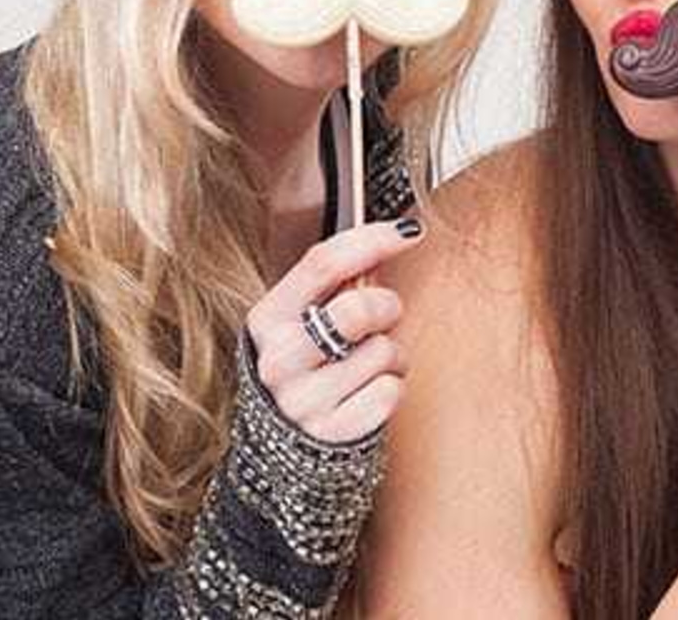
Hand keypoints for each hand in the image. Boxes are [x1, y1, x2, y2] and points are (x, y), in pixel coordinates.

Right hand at [245, 218, 424, 442]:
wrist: (291, 444)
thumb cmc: (313, 365)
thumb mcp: (307, 318)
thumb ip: (339, 280)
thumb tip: (400, 233)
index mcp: (266, 319)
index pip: (322, 262)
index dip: (374, 240)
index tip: (410, 233)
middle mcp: (277, 361)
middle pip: (357, 309)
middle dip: (386, 308)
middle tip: (383, 319)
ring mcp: (300, 402)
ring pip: (383, 353)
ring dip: (392, 356)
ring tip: (369, 366)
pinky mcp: (330, 433)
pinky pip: (390, 392)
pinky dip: (392, 388)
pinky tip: (369, 394)